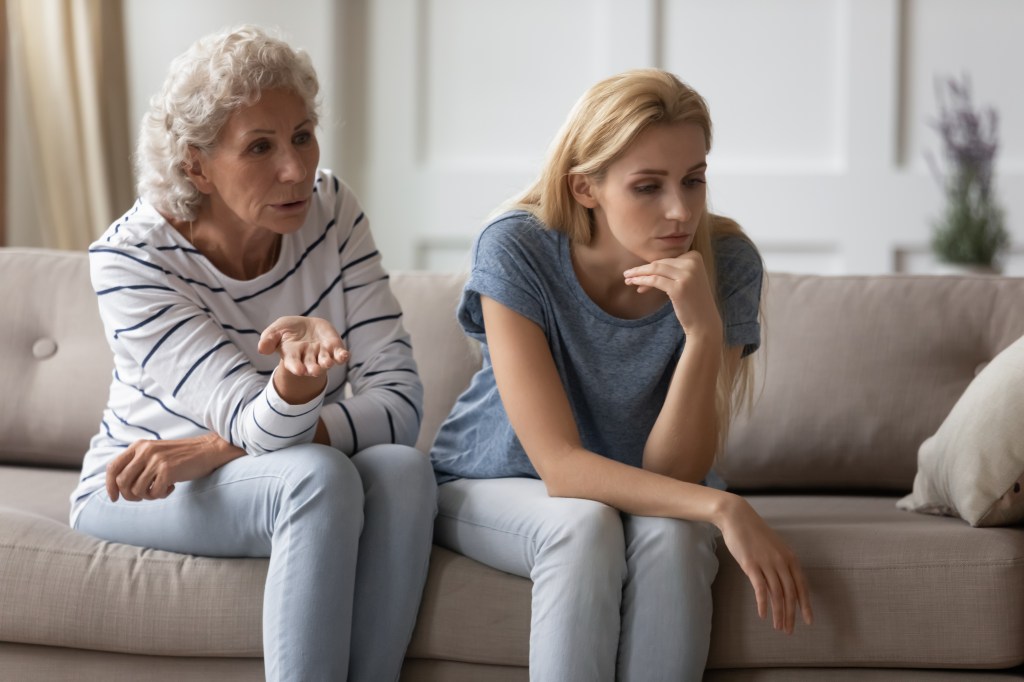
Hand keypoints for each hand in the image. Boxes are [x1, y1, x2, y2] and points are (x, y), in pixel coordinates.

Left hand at [105, 433, 243, 501]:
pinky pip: (154, 493)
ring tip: (159, 490)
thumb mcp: (155, 453)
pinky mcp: (168, 470)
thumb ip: (138, 463)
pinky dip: (161, 495)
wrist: (208, 450)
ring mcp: (156, 460)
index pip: (113, 467)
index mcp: (139, 446)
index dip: (109, 485)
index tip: (114, 498)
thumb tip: (118, 486)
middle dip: (129, 495)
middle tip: (143, 496)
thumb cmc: (181, 456)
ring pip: (137, 490)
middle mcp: (145, 451)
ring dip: (147, 496)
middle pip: (122, 482)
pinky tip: (171, 487)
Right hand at [258, 316, 348, 376]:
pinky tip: (344, 355)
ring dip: (327, 362)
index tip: (299, 371)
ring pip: (325, 361)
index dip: (296, 367)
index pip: (293, 363)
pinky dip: (342, 356)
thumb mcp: (276, 330)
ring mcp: (322, 354)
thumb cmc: (288, 330)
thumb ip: (268, 339)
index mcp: (293, 355)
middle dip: (313, 368)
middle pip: (311, 365)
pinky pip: (339, 354)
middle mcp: (308, 357)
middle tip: (314, 371)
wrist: (306, 327)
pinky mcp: (334, 348)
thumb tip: (261, 348)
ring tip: (327, 363)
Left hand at [624, 252, 721, 338]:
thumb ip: (671, 270)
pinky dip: (641, 281)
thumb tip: (646, 267)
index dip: (652, 266)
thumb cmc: (692, 301)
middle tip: (627, 274)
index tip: (640, 275)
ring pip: (655, 269)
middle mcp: (693, 263)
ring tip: (627, 279)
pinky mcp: (678, 288)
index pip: (667, 259)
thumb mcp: (685, 279)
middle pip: (660, 263)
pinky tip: (634, 284)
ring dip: (638, 274)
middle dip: (642, 269)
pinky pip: (654, 280)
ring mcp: (686, 275)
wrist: (704, 322)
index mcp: (695, 257)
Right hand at [717, 495, 813, 633]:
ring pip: (777, 594)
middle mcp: (781, 562)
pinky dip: (763, 603)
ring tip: (778, 627)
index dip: (805, 605)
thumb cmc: (754, 533)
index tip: (808, 621)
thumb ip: (779, 566)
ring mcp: (767, 563)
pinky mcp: (751, 565)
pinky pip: (760, 588)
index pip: (801, 586)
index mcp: (789, 558)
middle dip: (791, 615)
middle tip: (789, 630)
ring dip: (779, 614)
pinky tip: (763, 615)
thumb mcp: (772, 548)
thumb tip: (781, 585)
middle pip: (790, 594)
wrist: (737, 517)